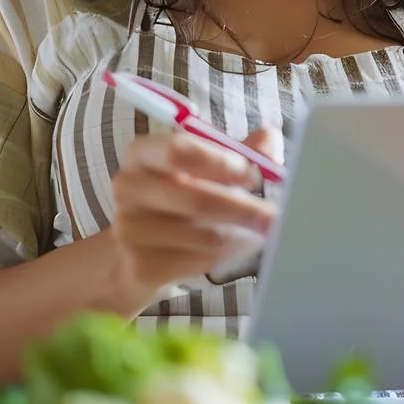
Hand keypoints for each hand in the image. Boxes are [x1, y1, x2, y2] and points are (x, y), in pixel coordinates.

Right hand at [107, 127, 281, 293]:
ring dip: (242, 236)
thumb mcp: (207, 169)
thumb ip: (241, 153)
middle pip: (197, 199)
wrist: (136, 252)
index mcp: (142, 153)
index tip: (254, 175)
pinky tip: (233, 249)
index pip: (178, 150)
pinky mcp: (140, 265)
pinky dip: (227, 257)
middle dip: (245, 209)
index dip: (221, 162)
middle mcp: (128, 187)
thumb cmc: (180, 199)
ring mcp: (129, 229)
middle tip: (275, 216)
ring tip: (257, 232)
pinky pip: (201, 260)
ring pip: (207, 235)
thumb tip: (269, 138)